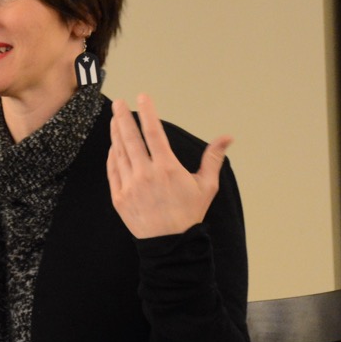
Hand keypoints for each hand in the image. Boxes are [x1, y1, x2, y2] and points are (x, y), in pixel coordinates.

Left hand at [107, 93, 230, 238]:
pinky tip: (114, 146)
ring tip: (114, 120)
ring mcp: (129, 186)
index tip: (142, 97)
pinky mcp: (118, 197)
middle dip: (122, 117)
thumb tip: (228, 137)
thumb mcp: (207, 186)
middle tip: (118, 103)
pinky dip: (112, 156)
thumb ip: (213, 158)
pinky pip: (113, 170)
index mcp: (167, 168)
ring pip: (119, 153)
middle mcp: (146, 174)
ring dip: (115, 134)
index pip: (154, 132)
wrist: (170, 244)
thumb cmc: (190, 214)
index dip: (147, 112)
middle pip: (130, 138)